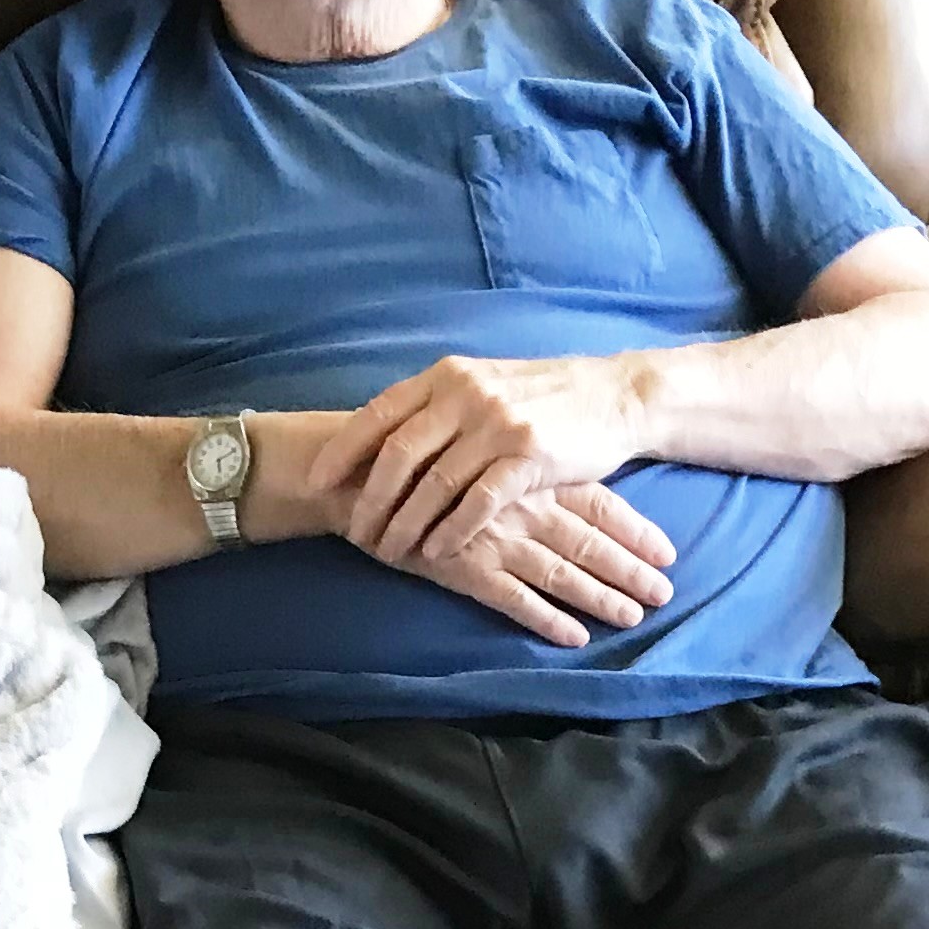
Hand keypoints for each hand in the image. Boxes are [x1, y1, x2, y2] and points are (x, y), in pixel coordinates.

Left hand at [320, 353, 651, 565]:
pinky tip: (436, 552)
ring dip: (406, 524)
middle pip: (398, 454)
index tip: (316, 482)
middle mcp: (466, 395)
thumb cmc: (539, 398)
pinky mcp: (529, 456)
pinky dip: (451, 531)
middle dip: (370, 499)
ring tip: (389, 552)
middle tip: (353, 533)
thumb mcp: (481, 385)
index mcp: (446, 376)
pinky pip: (477, 502)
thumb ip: (434, 408)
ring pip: (434, 484)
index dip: (342, 450)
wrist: (612, 398)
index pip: (378, 413)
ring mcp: (497, 424)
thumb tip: (377, 440)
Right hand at [377, 479, 676, 648]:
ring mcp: (493, 536)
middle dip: (631, 570)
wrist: (357, 475)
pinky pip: (513, 599)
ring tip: (633, 617)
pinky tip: (574, 638)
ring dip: (600, 597)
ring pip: (560, 571)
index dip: (635, 529)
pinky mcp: (463, 566)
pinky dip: (546, 619)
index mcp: (528, 470)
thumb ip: (516, 465)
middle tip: (665, 594)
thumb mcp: (474, 448)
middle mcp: (520, 503)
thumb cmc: (418, 459)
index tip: (669, 553)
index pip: (597, 501)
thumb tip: (563, 482)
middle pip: (590, 540)